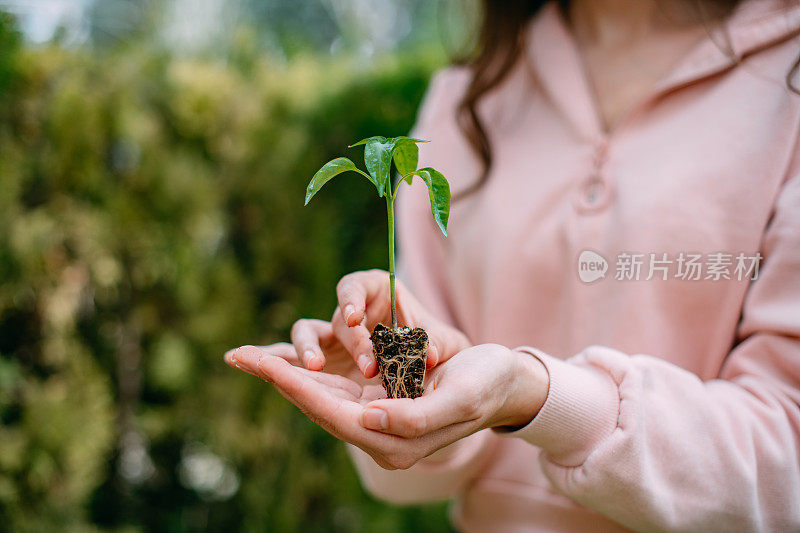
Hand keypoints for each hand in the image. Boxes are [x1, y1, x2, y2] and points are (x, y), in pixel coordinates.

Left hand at [224, 342, 548, 469]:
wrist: (504, 382)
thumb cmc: (486, 386)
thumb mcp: (458, 399)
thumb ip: (413, 417)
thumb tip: (367, 419)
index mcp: (394, 441)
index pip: (333, 413)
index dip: (296, 387)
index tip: (263, 364)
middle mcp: (378, 434)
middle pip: (316, 405)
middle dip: (278, 378)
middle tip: (237, 355)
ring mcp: (376, 419)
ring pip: (319, 396)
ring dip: (285, 374)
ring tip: (247, 356)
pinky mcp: (377, 401)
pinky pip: (333, 388)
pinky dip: (306, 372)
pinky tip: (283, 359)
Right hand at [292, 269, 469, 378]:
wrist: (435, 372)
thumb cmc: (439, 347)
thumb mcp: (447, 342)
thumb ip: (437, 344)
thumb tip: (428, 354)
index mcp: (376, 292)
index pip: (353, 287)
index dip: (350, 300)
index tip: (355, 319)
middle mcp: (351, 312)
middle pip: (339, 320)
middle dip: (352, 344)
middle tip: (369, 368)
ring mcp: (334, 338)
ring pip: (307, 335)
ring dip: (307, 350)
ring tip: (315, 368)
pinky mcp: (325, 362)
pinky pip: (295, 359)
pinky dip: (279, 362)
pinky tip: (264, 369)